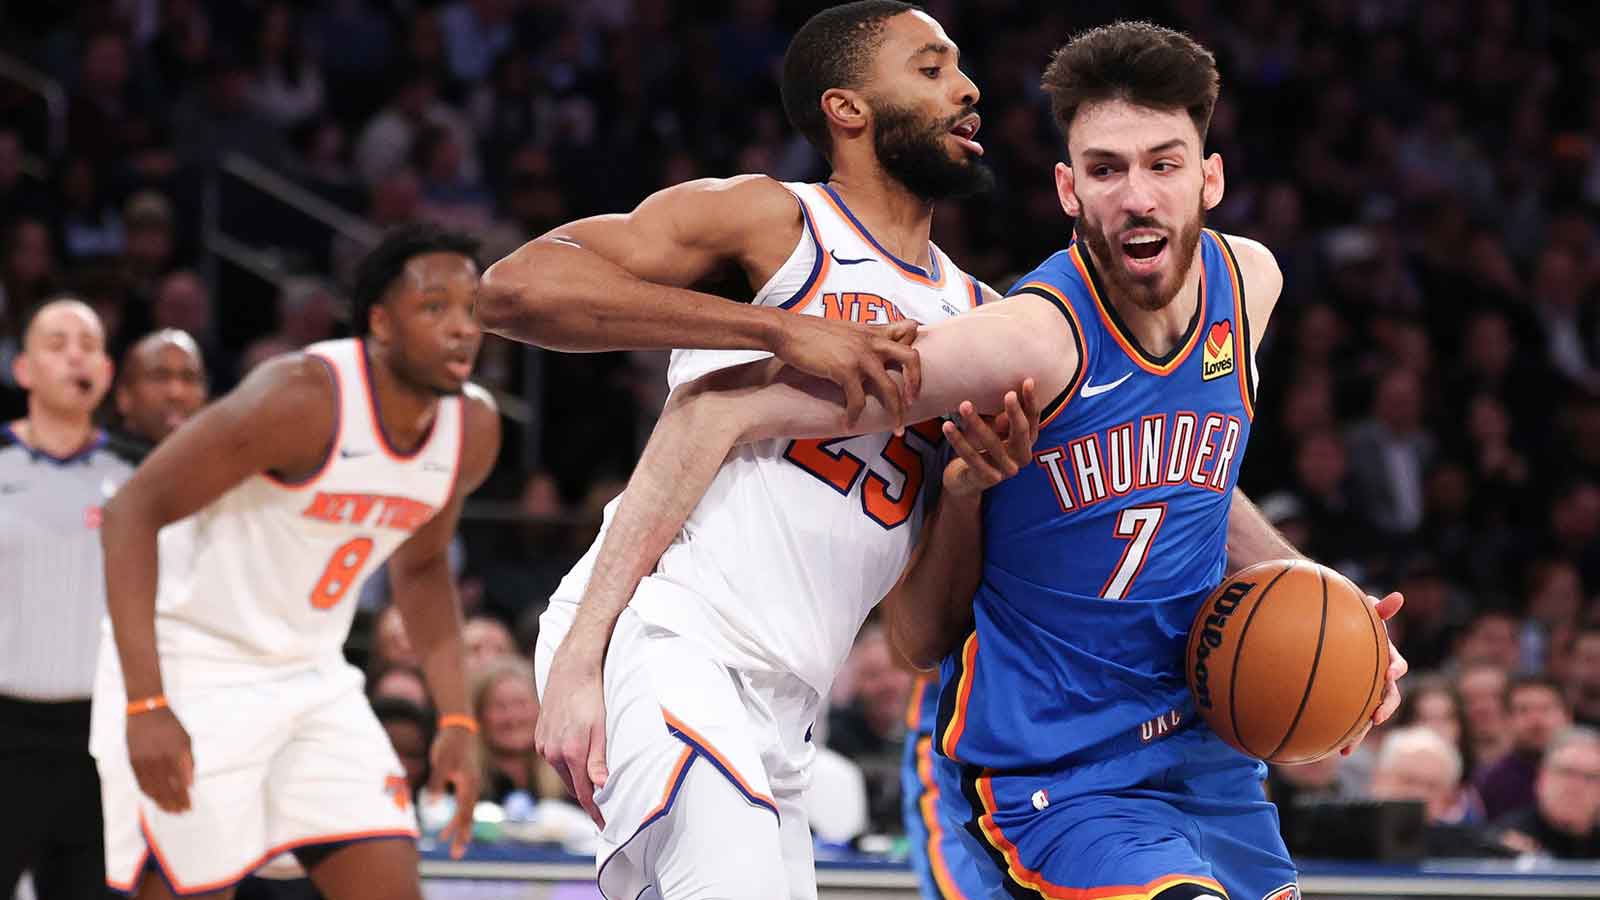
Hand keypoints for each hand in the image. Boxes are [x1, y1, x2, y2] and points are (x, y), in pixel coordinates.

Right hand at [127, 707, 194, 813]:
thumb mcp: (186, 740)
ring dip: (162, 802)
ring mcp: (145, 761)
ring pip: (153, 789)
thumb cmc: (169, 726)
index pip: (182, 783)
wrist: (145, 712)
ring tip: (170, 811)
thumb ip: (189, 762)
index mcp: (176, 753)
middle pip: (167, 789)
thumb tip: (190, 784)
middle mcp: (160, 758)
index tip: (190, 806)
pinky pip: (141, 783)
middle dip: (175, 803)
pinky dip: (149, 794)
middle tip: (181, 813)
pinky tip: (156, 800)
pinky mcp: (134, 762)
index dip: (185, 797)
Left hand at [429, 724, 482, 858]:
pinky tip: (443, 826)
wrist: (458, 727)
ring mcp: (469, 785)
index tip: (457, 849)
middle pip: (468, 817)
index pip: (465, 815)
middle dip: (461, 836)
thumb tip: (432, 805)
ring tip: (445, 842)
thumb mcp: (441, 763)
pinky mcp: (463, 782)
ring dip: (456, 828)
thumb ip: (436, 783)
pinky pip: (460, 805)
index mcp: (469, 786)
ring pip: (465, 812)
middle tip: (456, 855)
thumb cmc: (449, 744)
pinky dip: (453, 817)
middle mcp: (472, 788)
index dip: (461, 833)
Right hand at [534, 640, 608, 826]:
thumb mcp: (602, 729)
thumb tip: (600, 788)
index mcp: (570, 752)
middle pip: (573, 786)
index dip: (595, 811)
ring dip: (577, 780)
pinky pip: (554, 760)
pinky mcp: (539, 737)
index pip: (584, 793)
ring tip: (593, 784)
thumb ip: (599, 760)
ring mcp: (543, 744)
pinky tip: (577, 761)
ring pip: (563, 773)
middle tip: (603, 806)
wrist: (571, 669)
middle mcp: (552, 752)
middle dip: (587, 797)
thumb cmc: (593, 696)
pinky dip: (567, 765)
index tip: (604, 823)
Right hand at [771, 315, 920, 431]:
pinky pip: (858, 400)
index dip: (916, 345)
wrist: (786, 330)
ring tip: (896, 429)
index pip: (909, 330)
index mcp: (872, 331)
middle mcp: (871, 342)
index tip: (912, 370)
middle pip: (911, 358)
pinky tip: (849, 424)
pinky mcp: (843, 370)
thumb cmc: (811, 332)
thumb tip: (869, 348)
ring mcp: (859, 356)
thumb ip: (862, 337)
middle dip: (916, 383)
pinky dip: (855, 415)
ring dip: (896, 412)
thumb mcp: (845, 328)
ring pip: (890, 388)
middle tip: (912, 402)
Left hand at [941, 379, 1040, 498]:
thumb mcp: (996, 429)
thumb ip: (1003, 414)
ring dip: (976, 423)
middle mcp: (1021, 457)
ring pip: (991, 443)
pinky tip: (947, 425)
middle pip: (1021, 432)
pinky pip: (971, 457)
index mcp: (1027, 442)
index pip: (1033, 419)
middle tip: (1008, 394)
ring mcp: (1005, 470)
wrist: (967, 480)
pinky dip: (958, 440)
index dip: (1031, 401)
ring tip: (964, 404)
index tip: (1028, 381)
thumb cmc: (984, 448)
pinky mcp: (986, 478)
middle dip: (1015, 412)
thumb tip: (1008, 389)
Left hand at [1340, 591, 1407, 755]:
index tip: (1389, 672)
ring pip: (1367, 715)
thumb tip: (1398, 596)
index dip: (1395, 668)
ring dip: (1360, 731)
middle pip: (1389, 697)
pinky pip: (1347, 719)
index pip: (1397, 665)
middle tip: (1376, 716)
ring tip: (1348, 746)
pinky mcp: (1349, 701)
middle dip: (1384, 708)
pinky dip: (1341, 734)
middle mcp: (1379, 678)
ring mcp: (1365, 691)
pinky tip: (1330, 748)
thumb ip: (1377, 608)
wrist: (1335, 632)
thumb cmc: (1352, 619)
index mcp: (1385, 657)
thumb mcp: (1363, 612)